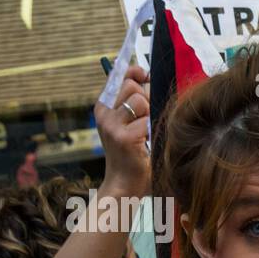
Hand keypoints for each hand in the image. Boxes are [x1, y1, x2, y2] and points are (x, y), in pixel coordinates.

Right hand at [93, 63, 150, 197]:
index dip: (136, 73)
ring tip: (148, 132)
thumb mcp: (132, 125)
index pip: (121, 77)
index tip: (146, 77)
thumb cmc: (134, 155)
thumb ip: (138, 104)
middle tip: (149, 118)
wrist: (125, 184)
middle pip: (134, 87)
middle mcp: (104, 113)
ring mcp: (111, 124)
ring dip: (151, 114)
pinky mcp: (124, 137)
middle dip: (149, 98)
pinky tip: (148, 143)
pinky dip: (153, 131)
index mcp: (105, 107)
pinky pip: (147, 121)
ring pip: (140, 100)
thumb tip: (149, 78)